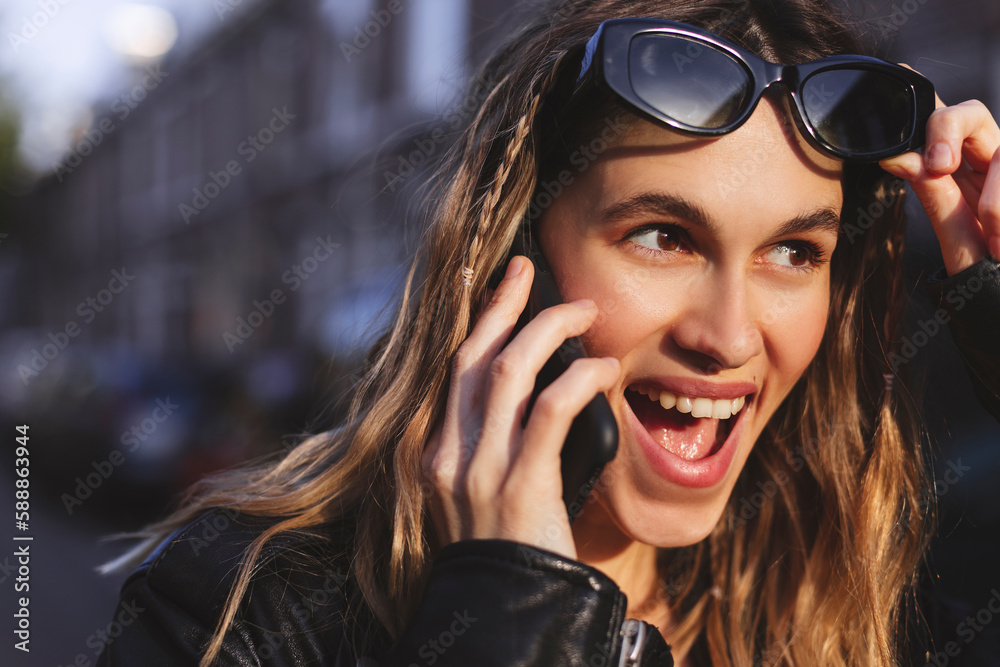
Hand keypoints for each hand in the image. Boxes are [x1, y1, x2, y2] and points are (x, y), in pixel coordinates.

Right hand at [420, 255, 619, 559]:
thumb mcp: (481, 495)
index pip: (457, 368)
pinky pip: (549, 410)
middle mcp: (449, 453)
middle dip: (506, 304)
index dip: (481, 319)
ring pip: (510, 369)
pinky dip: (580, 380)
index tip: (506, 285)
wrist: (506, 613)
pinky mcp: (519, 485)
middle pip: (474, 354)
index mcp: (438, 452)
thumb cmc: (507, 554)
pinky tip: (604, 370)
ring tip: (586, 315)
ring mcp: (480, 468)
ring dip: (550, 330)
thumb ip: (493, 447)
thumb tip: (537, 394)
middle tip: (534, 271)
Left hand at [880, 93, 999, 274]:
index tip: (904, 80)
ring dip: (994, 198)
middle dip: (950, 131)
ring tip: (992, 237)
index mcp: (957, 165)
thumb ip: (932, 192)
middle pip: (970, 114)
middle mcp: (986, 155)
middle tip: (939, 165)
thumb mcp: (954, 231)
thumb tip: (897, 156)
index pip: (939, 120)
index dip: (924, 97)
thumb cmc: (981, 264)